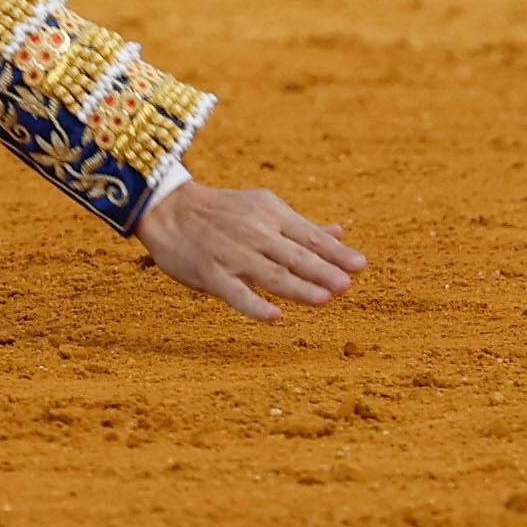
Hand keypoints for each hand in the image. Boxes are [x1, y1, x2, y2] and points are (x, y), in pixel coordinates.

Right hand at [135, 181, 363, 322]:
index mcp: (269, 213)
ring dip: (298, 287)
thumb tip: (340, 233)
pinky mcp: (210, 274)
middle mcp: (253, 232)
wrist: (166, 209)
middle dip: (321, 270)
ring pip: (270, 274)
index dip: (335, 251)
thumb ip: (300, 227)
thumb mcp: (260, 209)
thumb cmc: (220, 213)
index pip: (308, 235)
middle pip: (293, 255)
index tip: (360, 265)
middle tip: (346, 285)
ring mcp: (231, 254)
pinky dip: (255, 305)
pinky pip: (236, 293)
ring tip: (325, 299)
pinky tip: (276, 317)